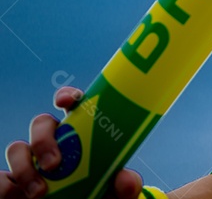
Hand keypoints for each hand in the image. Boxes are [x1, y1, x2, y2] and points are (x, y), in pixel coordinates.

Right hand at [2, 87, 143, 198]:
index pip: (72, 105)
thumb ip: (124, 185)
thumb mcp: (114, 193)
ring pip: (16, 148)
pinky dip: (6, 185)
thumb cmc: (96, 196)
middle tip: (55, 163)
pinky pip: (1, 179)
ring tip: (40, 192)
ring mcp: (31, 162)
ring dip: (25, 166)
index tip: (67, 102)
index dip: (67, 96)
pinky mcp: (12, 183)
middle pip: (42, 123)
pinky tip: (17, 196)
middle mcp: (53, 144)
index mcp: (80, 135)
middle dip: (44, 138)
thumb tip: (127, 181)